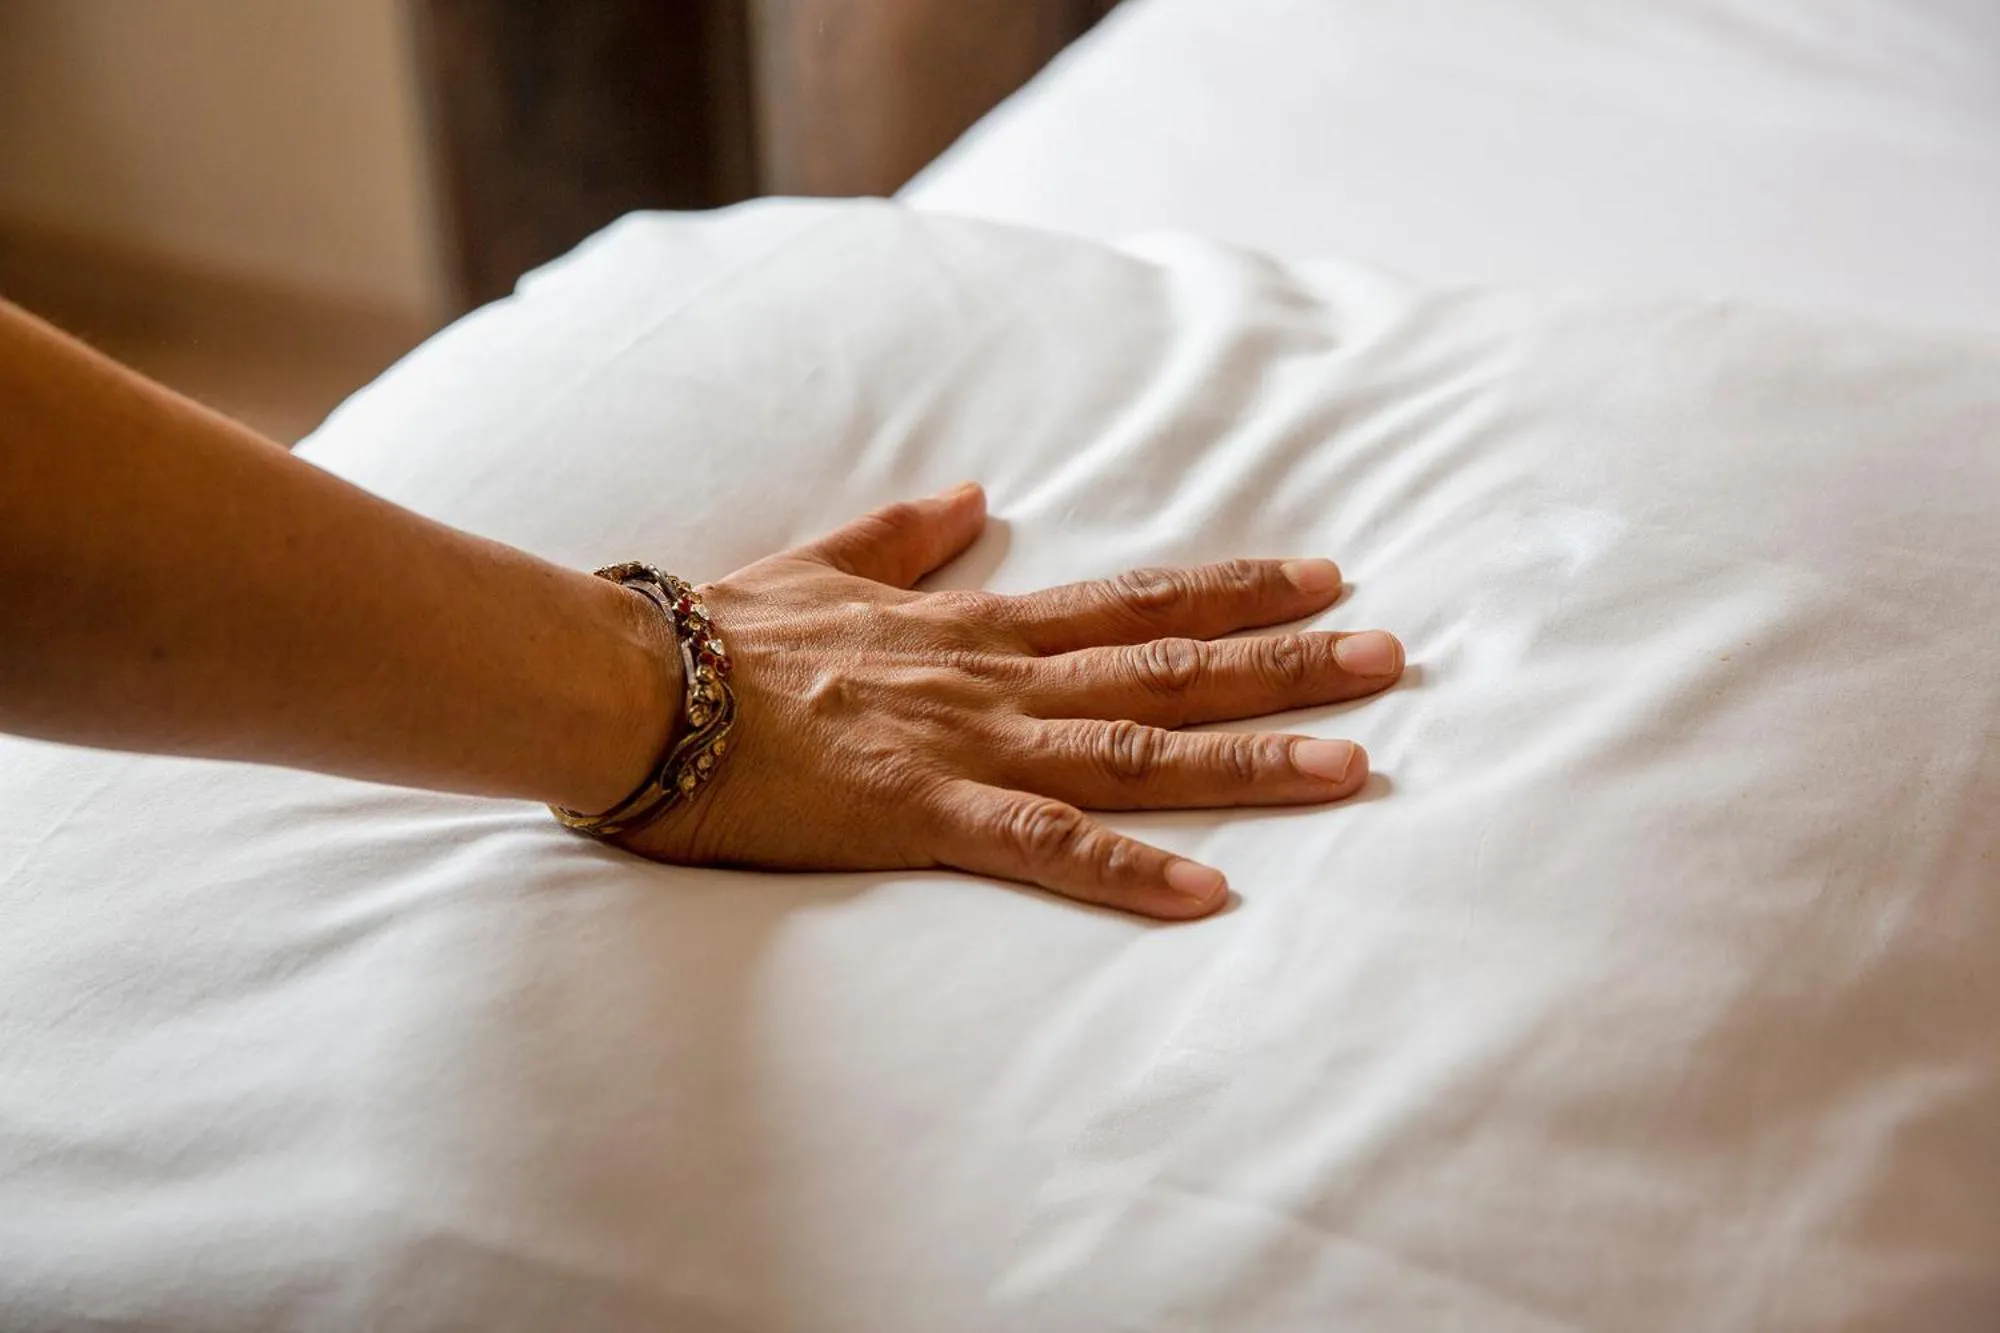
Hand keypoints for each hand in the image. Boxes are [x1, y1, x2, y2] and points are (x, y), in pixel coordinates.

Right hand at [615, 483, 1403, 918]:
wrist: (626, 683)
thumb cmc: (717, 636)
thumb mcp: (824, 563)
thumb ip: (909, 534)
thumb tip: (975, 495)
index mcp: (977, 627)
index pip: (1133, 599)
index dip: (1234, 589)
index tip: (1326, 578)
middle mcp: (994, 676)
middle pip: (1165, 665)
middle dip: (1285, 663)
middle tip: (1392, 657)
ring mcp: (964, 742)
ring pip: (1130, 747)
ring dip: (1245, 756)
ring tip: (1350, 764)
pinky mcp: (917, 811)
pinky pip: (1040, 844)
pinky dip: (1126, 870)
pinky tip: (1208, 893)